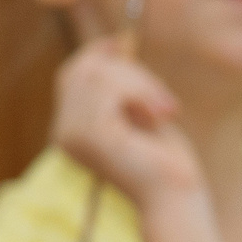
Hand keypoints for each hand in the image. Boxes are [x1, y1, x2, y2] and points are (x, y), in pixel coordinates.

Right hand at [52, 37, 200, 206]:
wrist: (176, 198)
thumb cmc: (166, 161)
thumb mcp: (142, 114)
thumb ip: (124, 87)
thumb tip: (114, 46)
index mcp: (72, 129)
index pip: (71, 75)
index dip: (95, 53)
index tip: (122, 43)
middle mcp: (64, 132)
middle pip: (85, 69)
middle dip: (130, 71)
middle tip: (165, 99)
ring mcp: (73, 135)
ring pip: (97, 76)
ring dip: (141, 83)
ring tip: (166, 109)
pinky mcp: (91, 136)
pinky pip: (109, 90)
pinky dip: (142, 93)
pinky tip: (162, 115)